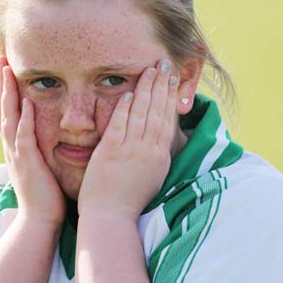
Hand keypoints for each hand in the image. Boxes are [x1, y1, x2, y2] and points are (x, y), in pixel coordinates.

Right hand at [0, 56, 65, 226]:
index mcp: (17, 145)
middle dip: (2, 84)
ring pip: (9, 118)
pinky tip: (28, 103)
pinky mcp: (27, 163)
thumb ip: (38, 147)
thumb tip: (46, 133)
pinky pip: (25, 138)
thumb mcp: (40, 164)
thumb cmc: (45, 192)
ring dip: (8, 94)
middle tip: (2, 60)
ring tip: (7, 72)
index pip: (10, 112)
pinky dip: (25, 120)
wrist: (40, 219)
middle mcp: (12, 146)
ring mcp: (17, 154)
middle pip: (4, 109)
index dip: (7, 90)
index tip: (8, 69)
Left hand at [78, 59, 178, 221]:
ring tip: (150, 71)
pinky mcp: (111, 151)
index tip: (172, 80)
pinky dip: (125, 107)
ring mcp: (130, 150)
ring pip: (142, 113)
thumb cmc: (130, 199)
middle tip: (164, 65)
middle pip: (158, 111)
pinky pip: (120, 124)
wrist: (110, 217)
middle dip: (162, 86)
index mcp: (160, 156)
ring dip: (147, 90)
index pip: (168, 120)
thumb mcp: (152, 176)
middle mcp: (149, 150)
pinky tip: (128, 92)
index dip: (170, 98)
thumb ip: (156, 153)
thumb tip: (160, 135)